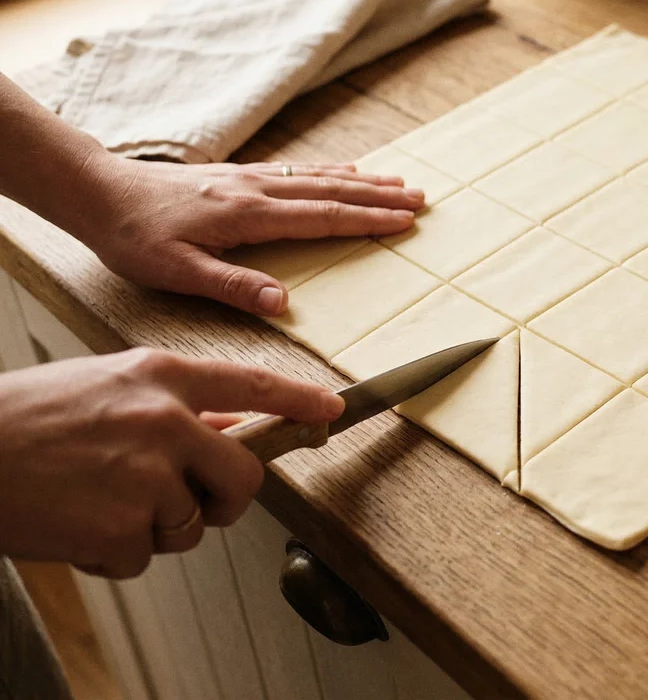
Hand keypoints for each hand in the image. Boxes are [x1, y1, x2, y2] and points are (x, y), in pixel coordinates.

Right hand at [0, 348, 344, 578]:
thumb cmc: (26, 419)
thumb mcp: (106, 384)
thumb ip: (172, 403)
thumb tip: (231, 424)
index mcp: (160, 376)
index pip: (253, 384)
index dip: (299, 400)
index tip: (332, 411)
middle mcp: (164, 420)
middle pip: (243, 475)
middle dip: (226, 498)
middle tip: (195, 501)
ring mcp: (145, 475)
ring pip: (192, 523)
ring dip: (155, 527)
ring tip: (99, 501)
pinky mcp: (120, 527)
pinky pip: (145, 556)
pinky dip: (115, 553)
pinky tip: (78, 524)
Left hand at [74, 156, 423, 315]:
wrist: (98, 191)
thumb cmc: (133, 237)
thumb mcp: (176, 272)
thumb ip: (232, 286)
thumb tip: (282, 303)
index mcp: (248, 216)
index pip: (322, 218)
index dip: (367, 220)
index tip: (404, 221)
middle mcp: (256, 190)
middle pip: (331, 191)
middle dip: (379, 196)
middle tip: (421, 198)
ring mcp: (248, 178)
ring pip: (318, 177)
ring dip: (363, 181)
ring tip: (398, 182)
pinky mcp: (236, 175)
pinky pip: (296, 170)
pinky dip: (329, 170)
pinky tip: (343, 170)